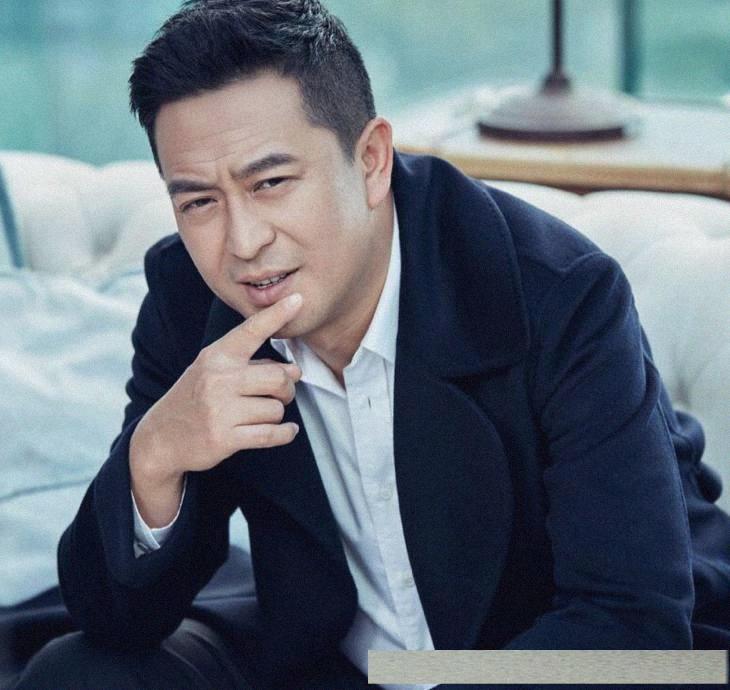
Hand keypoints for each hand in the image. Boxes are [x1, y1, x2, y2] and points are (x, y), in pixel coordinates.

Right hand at [129, 292, 302, 525]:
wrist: (160, 437)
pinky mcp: (225, 438)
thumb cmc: (194, 399)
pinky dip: (285, 433)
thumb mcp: (212, 371)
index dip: (277, 314)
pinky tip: (287, 430)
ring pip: (276, 409)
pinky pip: (271, 434)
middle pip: (278, 378)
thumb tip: (295, 370)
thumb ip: (252, 365)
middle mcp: (218, 379)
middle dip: (288, 388)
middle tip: (283, 394)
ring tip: (262, 415)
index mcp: (217, 356)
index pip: (251, 330)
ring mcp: (220, 410)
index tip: (297, 299)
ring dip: (276, 414)